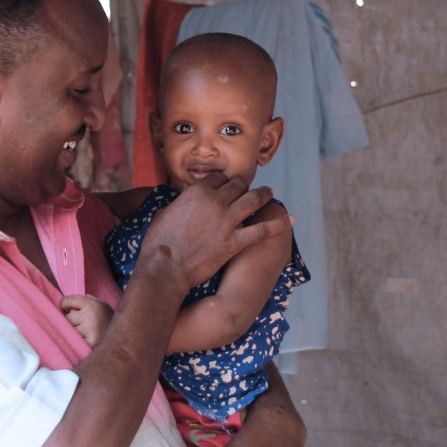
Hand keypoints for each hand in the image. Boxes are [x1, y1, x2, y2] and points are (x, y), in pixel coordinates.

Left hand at [60, 295, 112, 346]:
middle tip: (78, 325)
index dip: (64, 304)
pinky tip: (86, 343)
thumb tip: (71, 300)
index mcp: (94, 305)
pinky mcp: (88, 345)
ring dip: (73, 333)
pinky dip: (77, 343)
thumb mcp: (103, 306)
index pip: (70, 300)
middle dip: (70, 322)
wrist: (124, 342)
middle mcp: (90, 316)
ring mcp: (89, 331)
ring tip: (84, 335)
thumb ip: (89, 300)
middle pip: (67, 318)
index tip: (64, 309)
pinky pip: (73, 342)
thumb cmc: (110, 323)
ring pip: (69, 331)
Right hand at [141, 173, 293, 293]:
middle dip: (244, 186)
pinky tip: (289, 221)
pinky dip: (277, 224)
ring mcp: (227, 221)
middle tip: (249, 189)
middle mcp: (215, 201)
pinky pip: (262, 230)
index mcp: (196, 192)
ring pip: (253, 200)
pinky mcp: (235, 241)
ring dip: (264, 195)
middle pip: (238, 185)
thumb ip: (177, 205)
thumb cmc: (158, 243)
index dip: (224, 182)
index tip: (227, 186)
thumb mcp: (163, 213)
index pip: (218, 178)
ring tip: (270, 194)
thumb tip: (179, 204)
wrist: (164, 268)